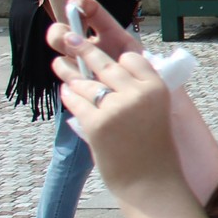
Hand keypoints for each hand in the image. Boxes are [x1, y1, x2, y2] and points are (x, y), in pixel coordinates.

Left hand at [49, 6, 175, 196]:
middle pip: (105, 64)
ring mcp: (115, 107)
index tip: (110, 59)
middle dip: (83, 48)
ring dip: (71, 76)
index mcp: (157, 88)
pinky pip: (76, 102)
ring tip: (60, 66)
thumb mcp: (155, 111)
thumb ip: (137, 91)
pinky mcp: (96, 122)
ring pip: (86, 83)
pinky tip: (66, 91)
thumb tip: (107, 73)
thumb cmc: (153, 147)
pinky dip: (69, 96)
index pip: (132, 59)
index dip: (119, 61)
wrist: (149, 180)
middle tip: (69, 37)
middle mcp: (137, 93)